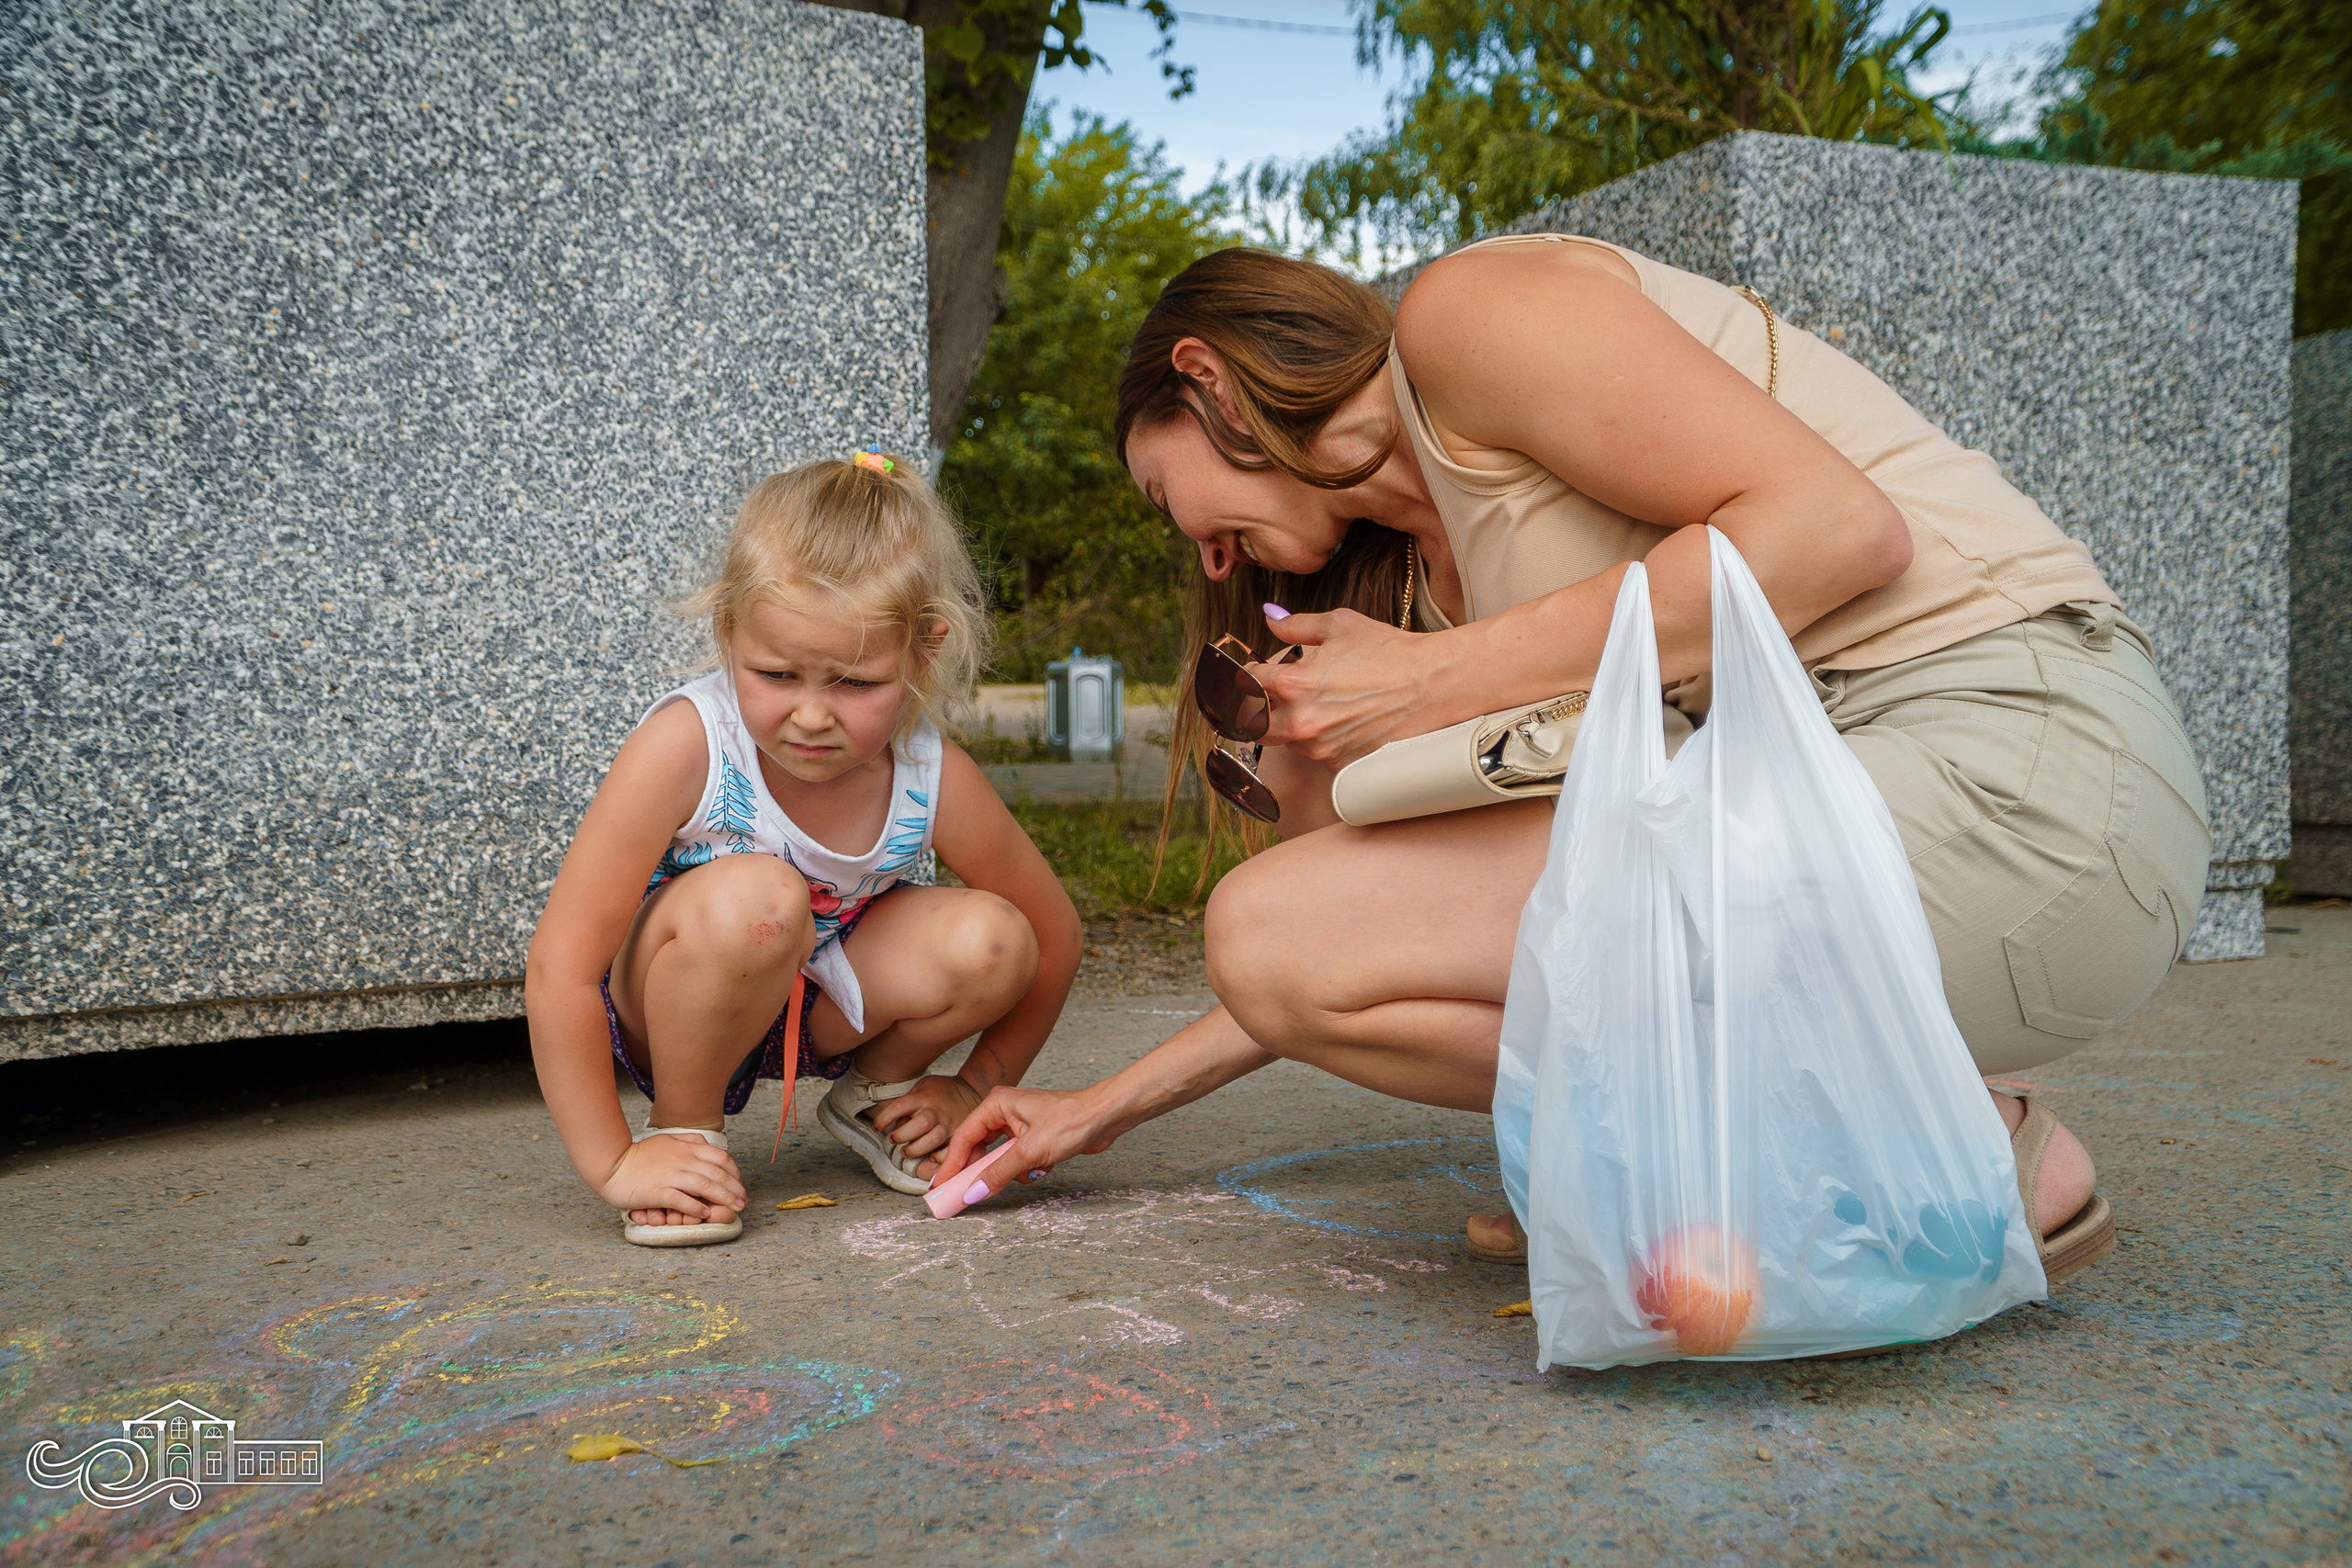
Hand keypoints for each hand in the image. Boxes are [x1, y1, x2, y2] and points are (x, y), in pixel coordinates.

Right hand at [597, 1133, 747, 1223]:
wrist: (612, 1164)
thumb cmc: (638, 1156)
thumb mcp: (667, 1139)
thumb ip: (687, 1141)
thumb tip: (705, 1144)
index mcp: (686, 1147)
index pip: (721, 1158)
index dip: (734, 1172)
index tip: (739, 1184)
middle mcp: (682, 1160)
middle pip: (718, 1173)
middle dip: (735, 1189)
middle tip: (744, 1201)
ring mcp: (671, 1175)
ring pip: (706, 1186)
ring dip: (724, 1198)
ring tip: (734, 1209)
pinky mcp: (658, 1191)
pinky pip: (682, 1200)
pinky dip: (697, 1208)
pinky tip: (706, 1214)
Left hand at [867, 1074, 983, 1171]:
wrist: (971, 1090)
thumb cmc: (941, 1091)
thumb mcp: (922, 1086)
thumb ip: (908, 1101)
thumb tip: (895, 1122)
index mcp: (924, 1097)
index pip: (899, 1106)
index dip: (884, 1118)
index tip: (877, 1126)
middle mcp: (936, 1111)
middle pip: (919, 1124)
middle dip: (902, 1135)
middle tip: (894, 1139)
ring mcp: (949, 1124)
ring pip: (933, 1140)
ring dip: (916, 1149)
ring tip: (906, 1151)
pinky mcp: (958, 1135)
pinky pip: (949, 1151)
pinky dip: (939, 1158)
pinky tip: (930, 1158)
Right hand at [932, 1083, 1120, 1189]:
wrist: (1105, 1116)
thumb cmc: (1071, 1121)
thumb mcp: (1030, 1152)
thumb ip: (998, 1173)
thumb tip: (973, 1192)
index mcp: (996, 1104)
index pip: (963, 1137)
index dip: (951, 1164)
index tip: (940, 1187)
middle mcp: (1003, 1110)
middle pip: (977, 1146)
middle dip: (977, 1171)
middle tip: (963, 1194)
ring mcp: (1018, 1123)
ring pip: (998, 1155)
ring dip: (1009, 1170)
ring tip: (1024, 1173)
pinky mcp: (1032, 1135)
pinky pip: (1016, 1158)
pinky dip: (1025, 1168)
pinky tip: (1041, 1168)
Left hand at [1253, 607, 1432, 765]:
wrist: (1431, 685)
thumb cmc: (1390, 653)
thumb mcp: (1340, 625)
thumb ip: (1296, 625)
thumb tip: (1270, 618)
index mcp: (1293, 684)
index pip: (1246, 684)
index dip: (1249, 674)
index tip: (1258, 672)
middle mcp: (1301, 721)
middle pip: (1252, 724)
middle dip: (1256, 708)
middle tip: (1272, 696)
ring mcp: (1320, 747)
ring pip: (1285, 740)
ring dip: (1291, 723)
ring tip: (1319, 703)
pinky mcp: (1339, 764)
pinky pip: (1316, 753)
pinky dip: (1320, 739)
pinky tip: (1342, 719)